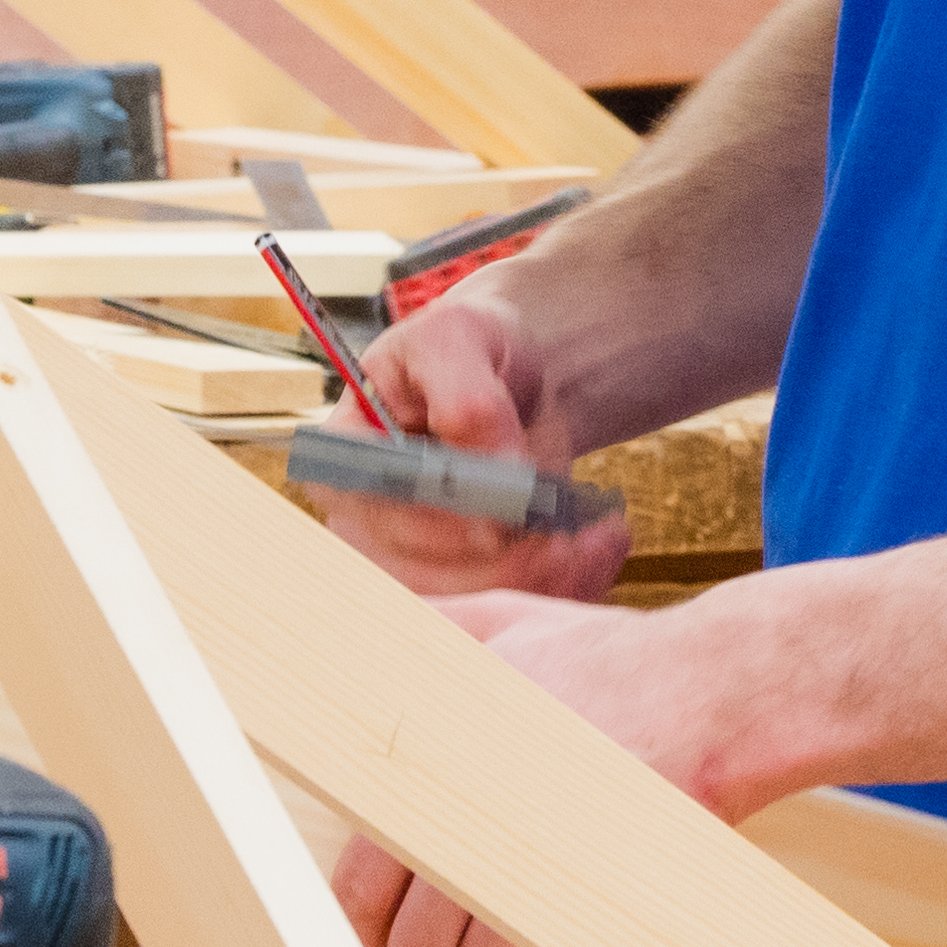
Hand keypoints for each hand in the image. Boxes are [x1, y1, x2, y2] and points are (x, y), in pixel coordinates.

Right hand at [315, 277, 636, 603]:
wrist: (510, 377)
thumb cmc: (469, 348)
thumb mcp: (460, 340)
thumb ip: (468, 400)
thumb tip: (500, 476)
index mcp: (345, 461)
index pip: (381, 510)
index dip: (445, 521)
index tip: (516, 512)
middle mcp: (366, 524)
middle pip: (425, 572)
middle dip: (509, 557)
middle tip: (576, 530)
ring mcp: (413, 561)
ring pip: (471, 601)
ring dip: (546, 577)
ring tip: (600, 534)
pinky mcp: (463, 582)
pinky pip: (511, 605)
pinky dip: (566, 586)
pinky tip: (600, 548)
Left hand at [325, 586, 801, 946]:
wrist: (721, 687)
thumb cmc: (618, 660)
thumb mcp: (509, 624)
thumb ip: (439, 633)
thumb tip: (374, 633)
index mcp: (436, 772)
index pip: (361, 887)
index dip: (366, 936)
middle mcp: (474, 825)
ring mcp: (536, 868)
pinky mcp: (598, 901)